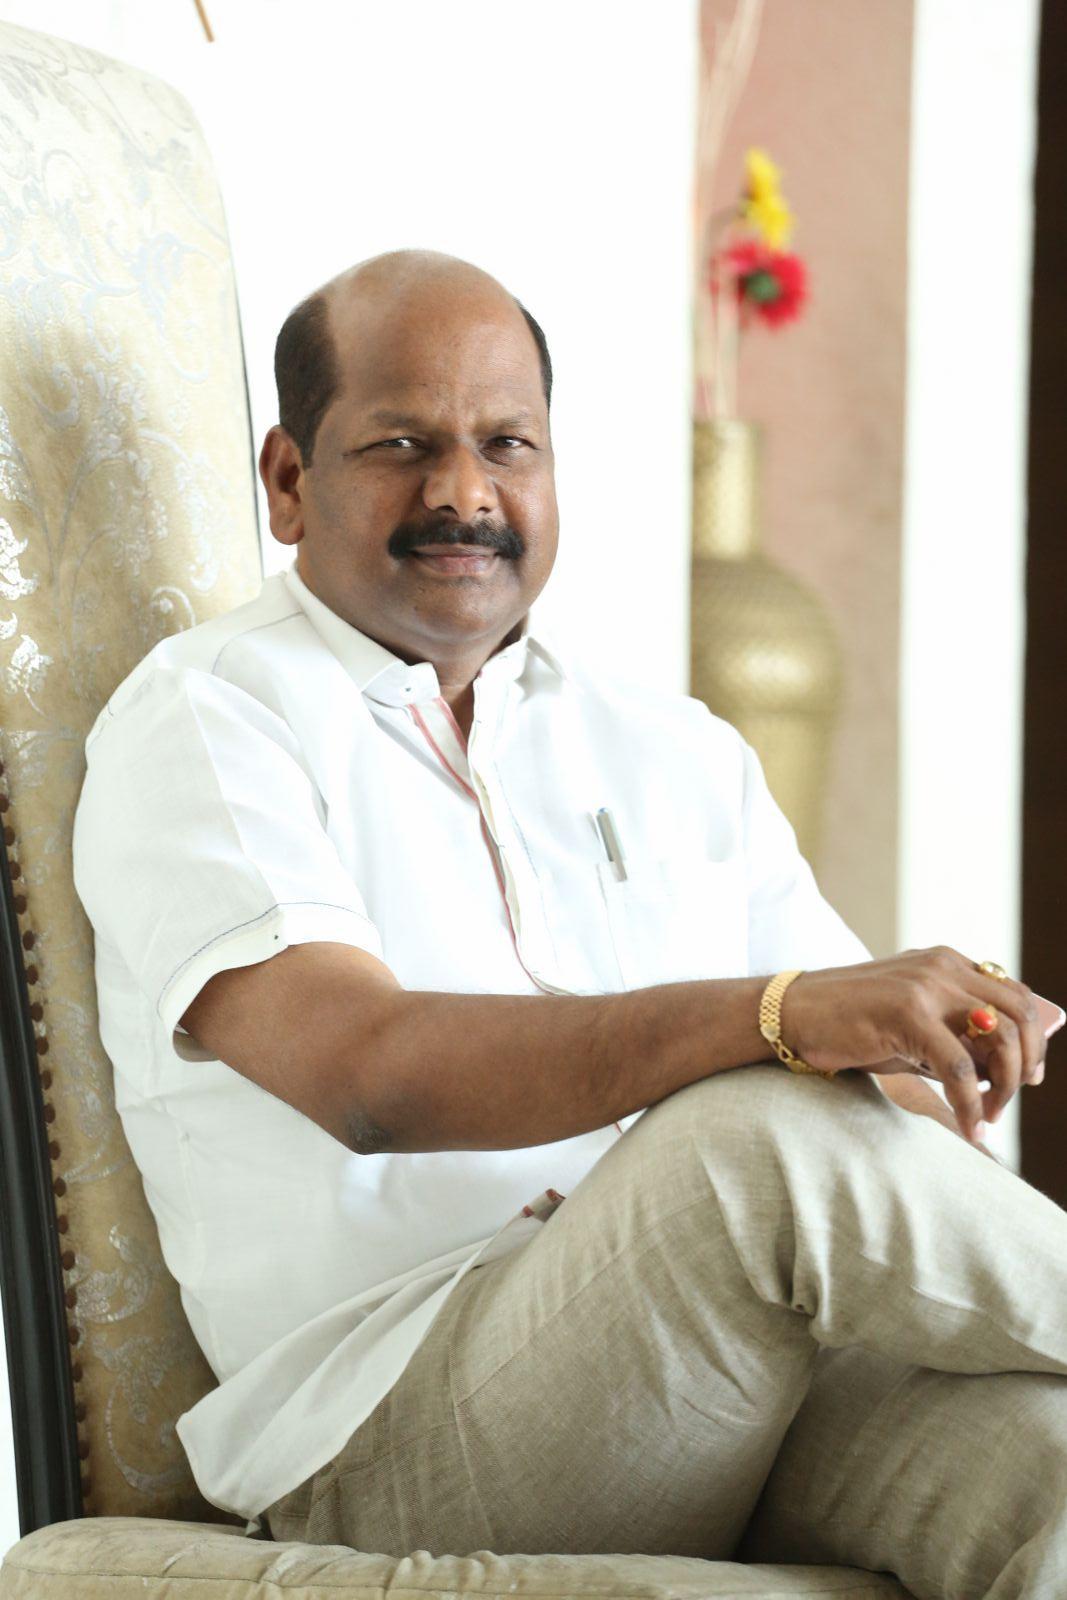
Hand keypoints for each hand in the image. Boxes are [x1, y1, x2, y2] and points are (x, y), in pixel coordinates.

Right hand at [780, 947, 1046, 1146]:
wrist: (789, 1013)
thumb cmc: (848, 1025)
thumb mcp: (912, 1026)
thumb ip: (957, 1038)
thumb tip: (1007, 1072)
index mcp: (947, 962)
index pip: (1015, 994)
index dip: (1034, 1037)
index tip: (1029, 1075)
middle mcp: (944, 966)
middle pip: (1019, 1013)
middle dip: (1027, 1063)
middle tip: (1011, 1099)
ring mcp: (926, 986)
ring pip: (999, 1037)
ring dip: (1005, 1086)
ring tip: (987, 1116)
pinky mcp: (907, 1013)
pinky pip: (960, 1066)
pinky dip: (971, 1103)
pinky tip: (969, 1128)